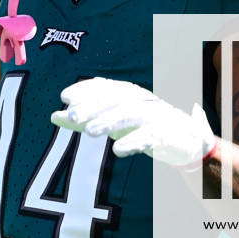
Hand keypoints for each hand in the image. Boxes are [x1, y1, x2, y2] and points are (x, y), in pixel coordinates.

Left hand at [51, 77, 216, 166]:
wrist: (186, 140)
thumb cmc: (142, 127)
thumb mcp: (111, 122)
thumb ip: (83, 119)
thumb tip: (53, 116)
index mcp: (128, 93)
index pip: (104, 87)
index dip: (85, 89)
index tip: (64, 95)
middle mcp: (140, 100)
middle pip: (114, 100)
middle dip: (92, 106)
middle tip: (71, 114)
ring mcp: (153, 116)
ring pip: (129, 115)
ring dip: (109, 121)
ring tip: (90, 131)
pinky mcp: (164, 135)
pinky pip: (148, 137)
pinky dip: (133, 142)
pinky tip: (117, 150)